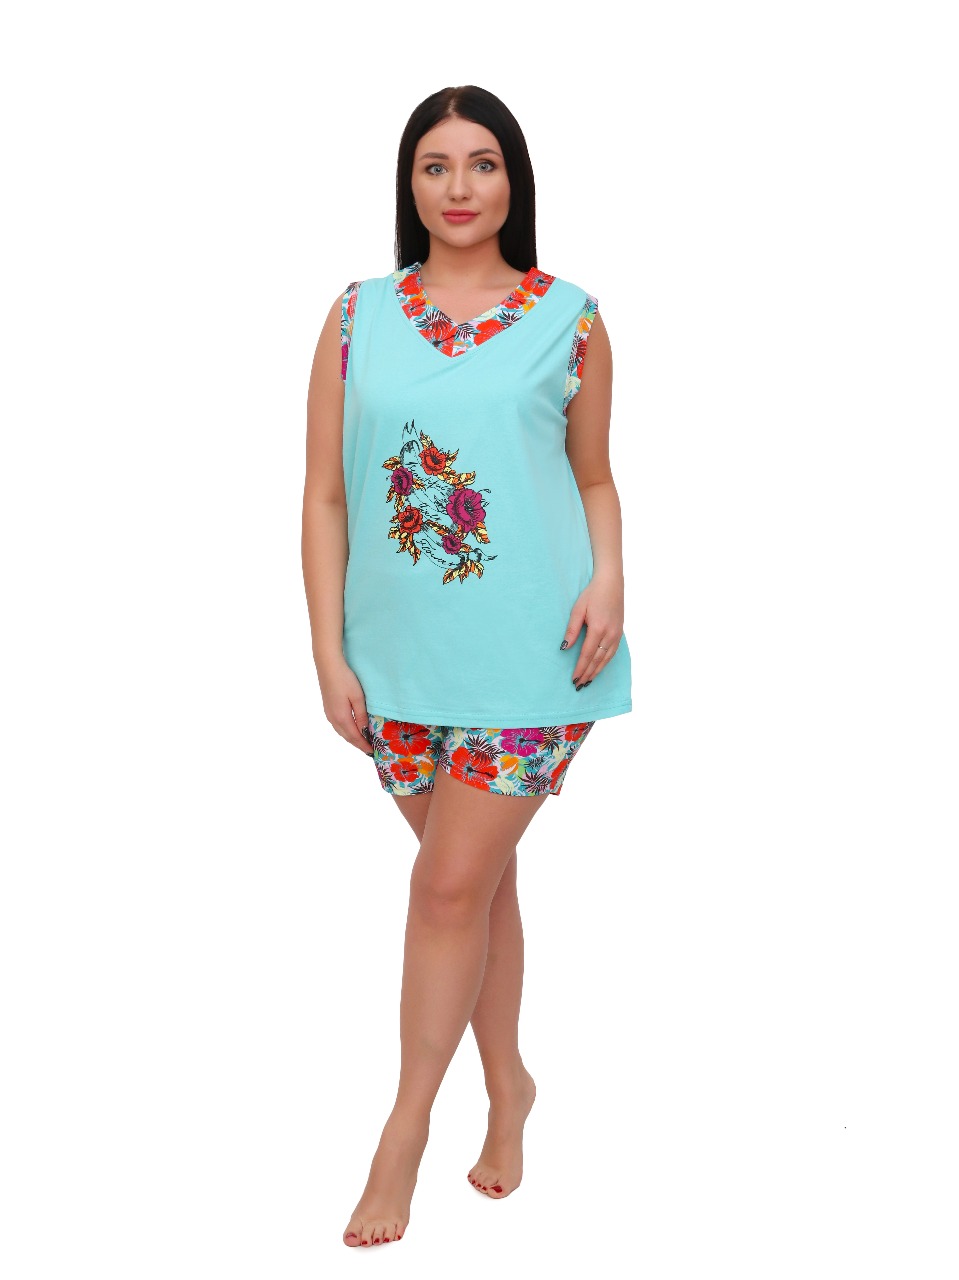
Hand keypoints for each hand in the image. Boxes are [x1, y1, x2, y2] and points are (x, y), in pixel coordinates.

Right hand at [314, 653, 373, 755]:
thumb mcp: (358, 697)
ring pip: (342, 732)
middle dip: (358, 744)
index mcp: (341, 717)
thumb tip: (364, 731)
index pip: (355, 737)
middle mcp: (333, 719)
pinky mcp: (327, 709)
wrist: (328, 665)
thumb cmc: (345, 679)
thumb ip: (361, 716)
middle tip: (369, 750)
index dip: (364, 746)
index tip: (373, 752)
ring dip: (352, 739)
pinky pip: (338, 726)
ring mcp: (329, 714)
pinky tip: (352, 729)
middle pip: (347, 737)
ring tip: (362, 742)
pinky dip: (346, 732)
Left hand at [561, 575, 624, 689]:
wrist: (611, 583)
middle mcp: (610, 634)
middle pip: (597, 660)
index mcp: (598, 628)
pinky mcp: (620, 633)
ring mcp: (617, 634)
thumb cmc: (592, 594)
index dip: (580, 668)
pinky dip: (605, 663)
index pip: (587, 654)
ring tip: (588, 681)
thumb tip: (565, 647)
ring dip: (597, 671)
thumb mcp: (578, 609)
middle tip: (579, 685)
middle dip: (588, 674)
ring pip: (606, 659)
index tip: (573, 679)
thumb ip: (572, 630)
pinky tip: (599, 668)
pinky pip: (612, 653)